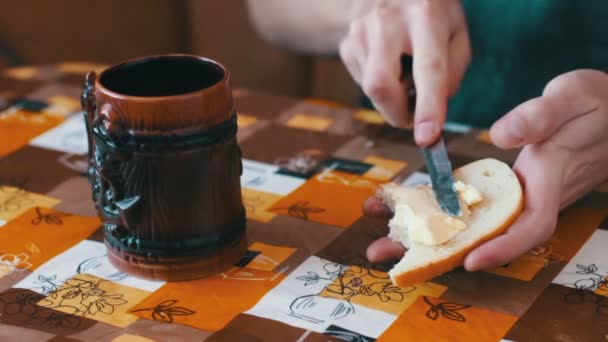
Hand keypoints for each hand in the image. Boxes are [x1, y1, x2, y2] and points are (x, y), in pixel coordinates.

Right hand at [339, 0, 469, 145]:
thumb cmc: (431, 13)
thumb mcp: (456, 31)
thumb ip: (453, 72)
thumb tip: (433, 111)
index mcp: (425, 15)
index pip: (428, 68)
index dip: (428, 106)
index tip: (427, 137)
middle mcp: (387, 21)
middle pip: (381, 85)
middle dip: (398, 113)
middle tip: (414, 116)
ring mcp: (360, 31)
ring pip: (370, 90)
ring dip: (391, 98)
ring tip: (404, 75)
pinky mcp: (347, 44)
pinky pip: (363, 82)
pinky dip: (381, 85)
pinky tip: (389, 64)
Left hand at [364, 69, 607, 270]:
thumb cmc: (596, 104)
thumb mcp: (573, 97)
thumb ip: (541, 116)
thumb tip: (500, 136)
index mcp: (549, 180)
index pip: (529, 225)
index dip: (502, 247)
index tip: (470, 260)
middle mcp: (530, 197)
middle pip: (485, 234)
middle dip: (436, 250)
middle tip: (384, 254)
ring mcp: (515, 194)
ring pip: (471, 222)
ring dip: (425, 231)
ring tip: (380, 238)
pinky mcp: (504, 185)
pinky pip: (469, 204)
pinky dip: (435, 207)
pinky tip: (402, 204)